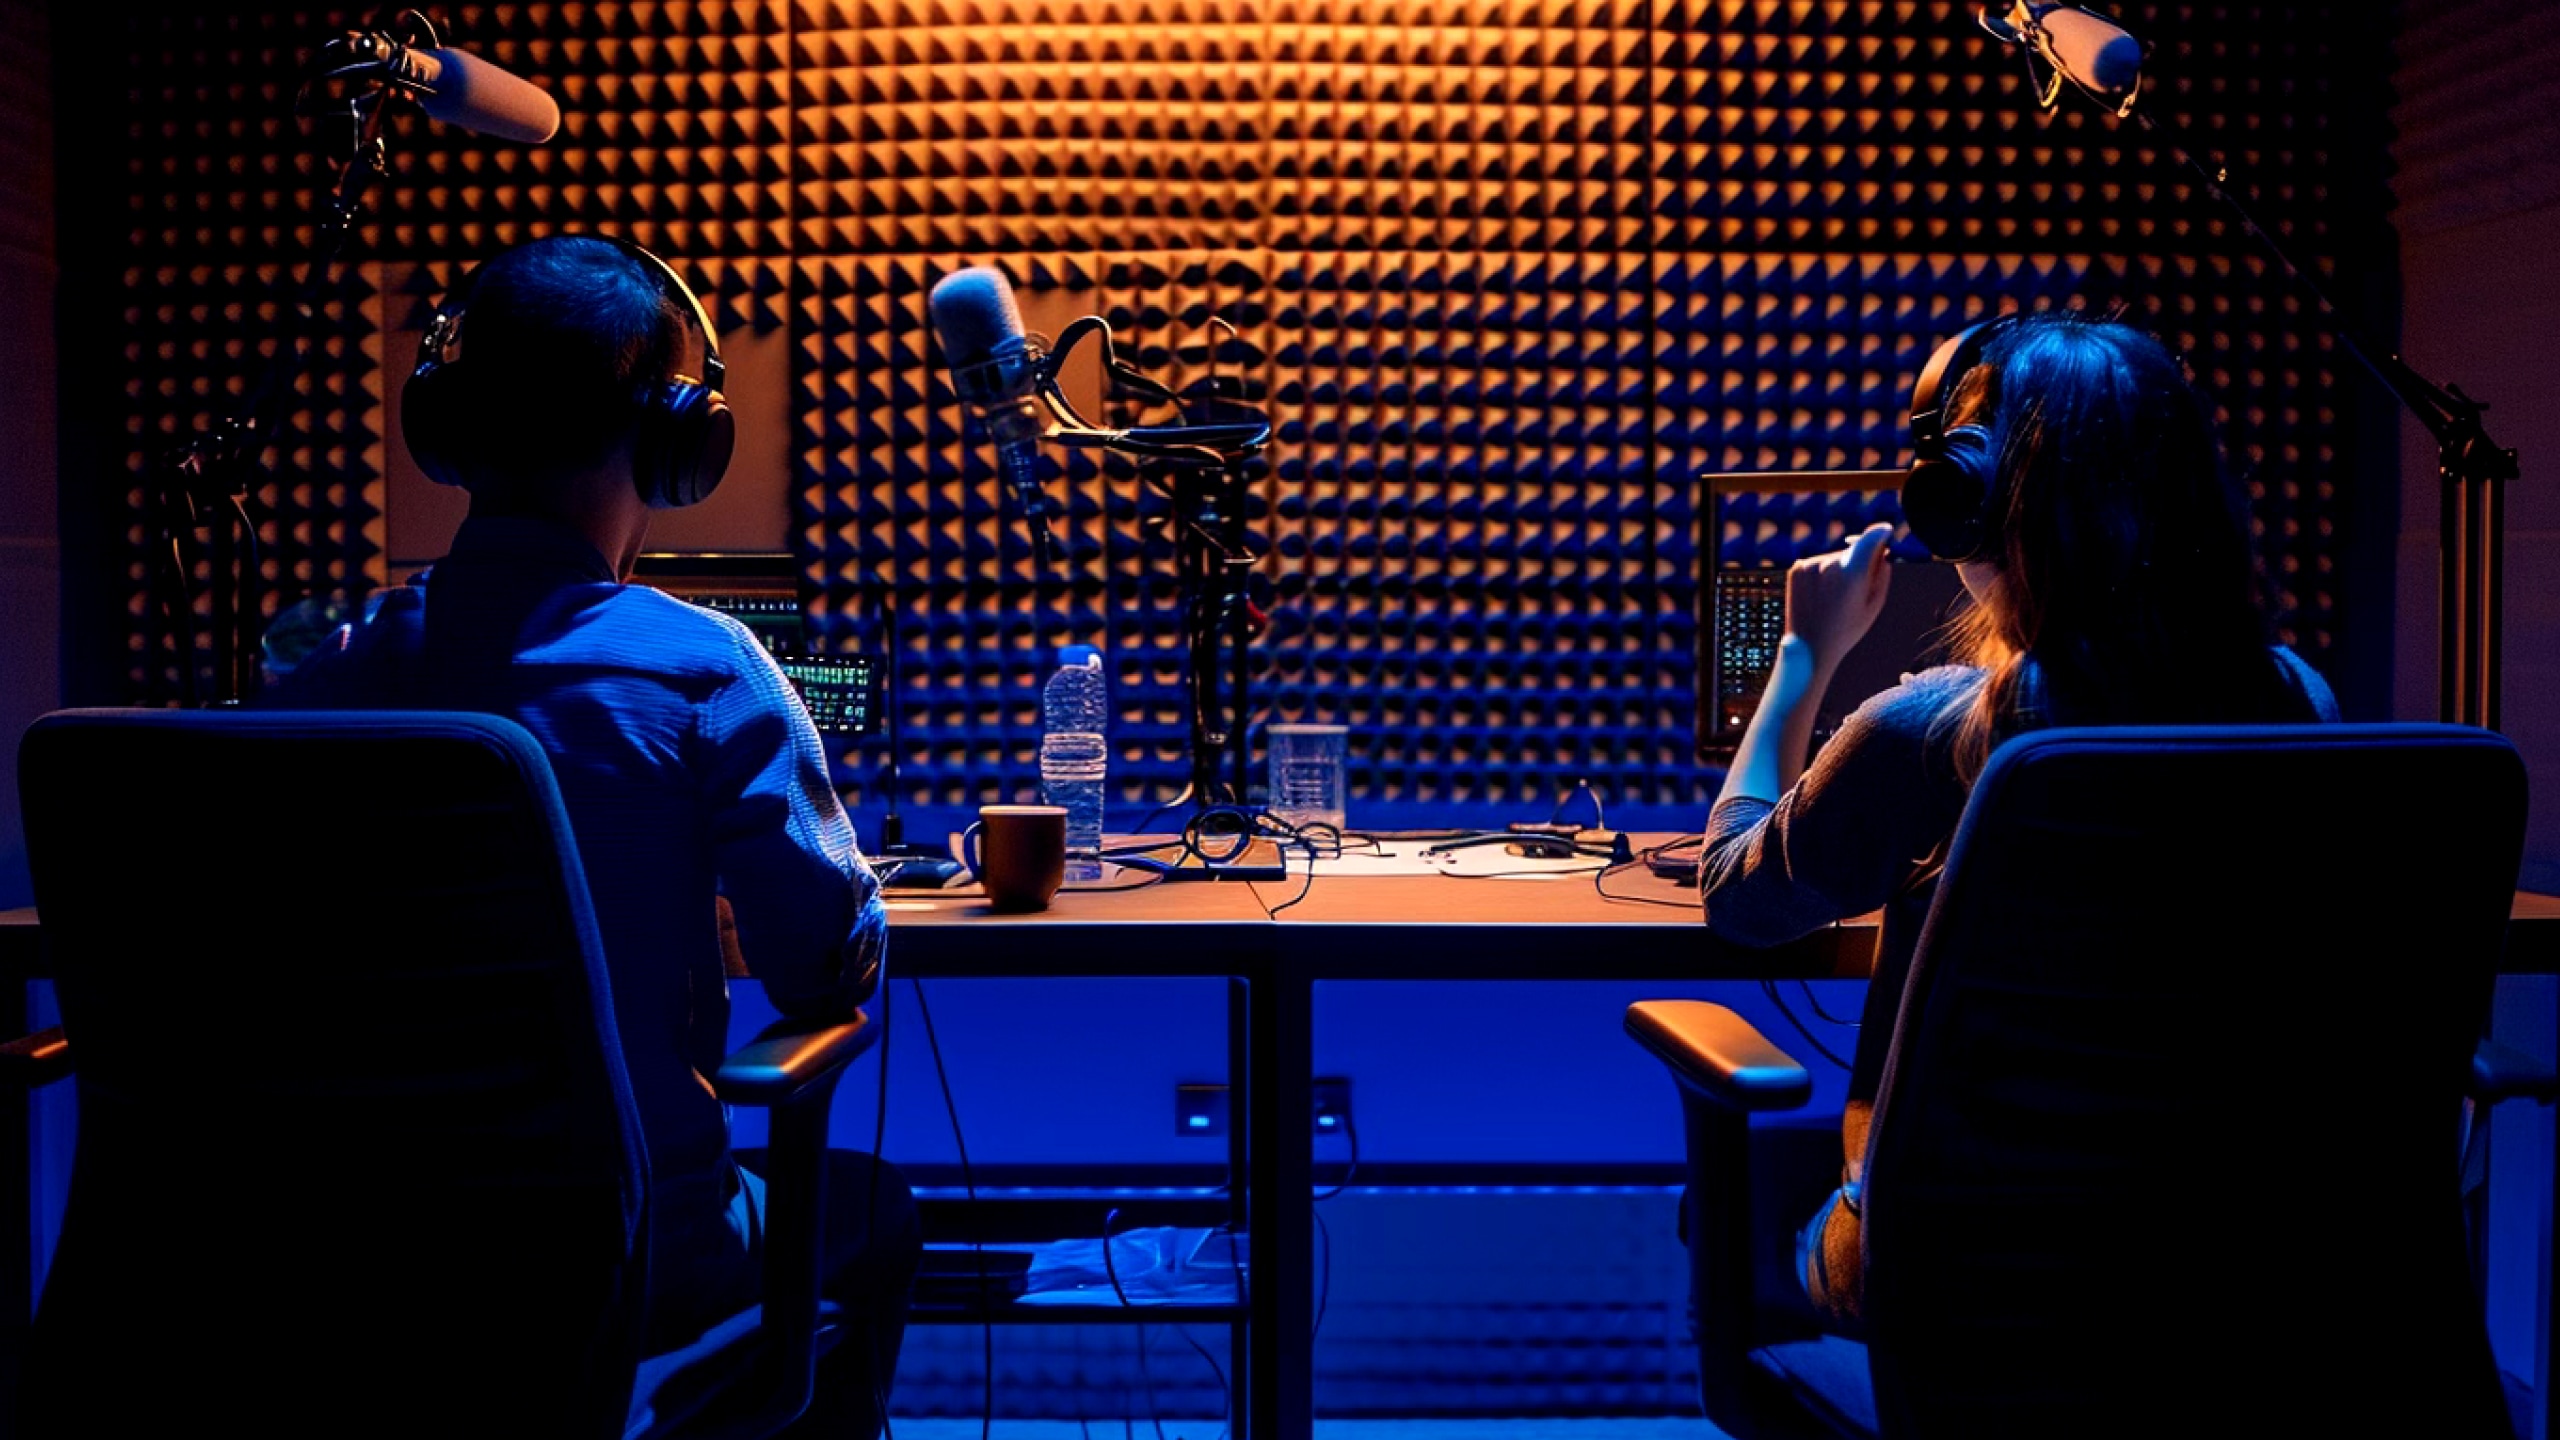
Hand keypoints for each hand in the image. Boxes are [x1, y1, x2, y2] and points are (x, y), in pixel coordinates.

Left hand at [1783, 522, 1894, 670]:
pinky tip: (1821, 596)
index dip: (1881, 533)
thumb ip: (1882, 572)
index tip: (1886, 531)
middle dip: (1859, 561)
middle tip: (1857, 588)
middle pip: (1854, 550)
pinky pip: (1818, 563)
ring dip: (1839, 569)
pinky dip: (1822, 573)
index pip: (1872, 538)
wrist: (1809, 648)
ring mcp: (1810, 564)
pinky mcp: (1797, 568)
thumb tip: (1883, 548)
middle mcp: (1830, 564)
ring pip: (1835, 557)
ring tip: (1835, 598)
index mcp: (1853, 573)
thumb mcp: (1875, 603)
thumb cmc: (1848, 629)